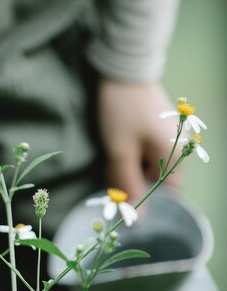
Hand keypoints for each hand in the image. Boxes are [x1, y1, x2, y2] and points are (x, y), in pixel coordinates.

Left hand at [97, 79, 181, 202]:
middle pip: (154, 180)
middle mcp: (179, 149)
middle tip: (111, 170)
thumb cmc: (122, 112)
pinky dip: (128, 154)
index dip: (144, 201)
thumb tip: (136, 219)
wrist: (122, 70)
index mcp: (176, 157)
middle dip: (130, 181)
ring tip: (112, 155)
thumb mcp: (120, 152)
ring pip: (146, 166)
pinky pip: (143, 152)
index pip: (166, 195)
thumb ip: (128, 186)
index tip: (123, 200)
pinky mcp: (156, 129)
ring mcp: (168, 138)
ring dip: (127, 167)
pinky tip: (115, 146)